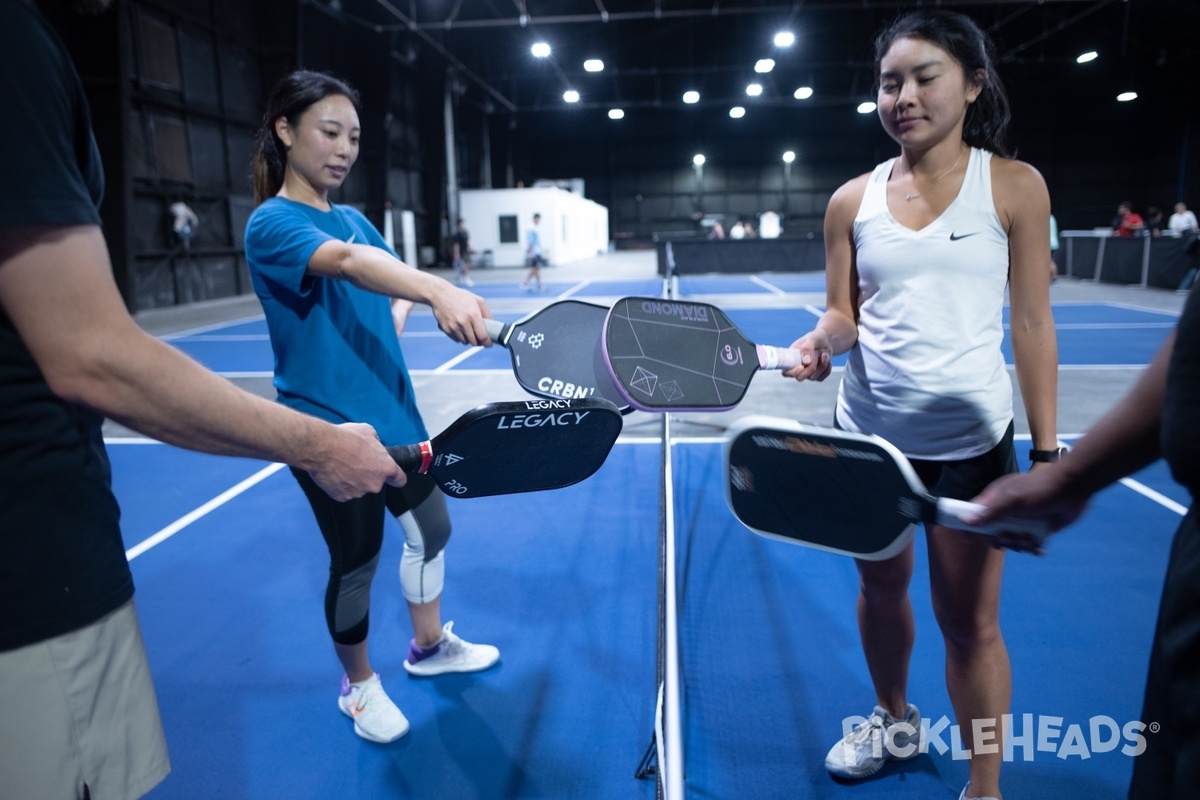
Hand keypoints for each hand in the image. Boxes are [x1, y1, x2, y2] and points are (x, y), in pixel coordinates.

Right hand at [308, 422, 405, 501]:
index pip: (399, 479)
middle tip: (355, 461)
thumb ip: (376, 443)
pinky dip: (340, 485)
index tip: (393, 477)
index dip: (396, 477)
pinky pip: (344, 491)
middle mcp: (374, 484)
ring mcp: (358, 492)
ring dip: (353, 479)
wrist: (322, 448)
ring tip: (342, 465)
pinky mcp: (342, 497)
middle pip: (375, 482)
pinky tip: (334, 472)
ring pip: (359, 487)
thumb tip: (374, 445)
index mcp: (386, 468)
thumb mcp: (368, 432)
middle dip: (367, 474)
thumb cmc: (346, 438)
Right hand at [429, 281, 491, 345]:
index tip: (489, 344)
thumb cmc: (460, 296)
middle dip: (478, 342)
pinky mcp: (446, 329)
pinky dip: (460, 337)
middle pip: (474, 342)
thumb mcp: (477, 300)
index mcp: (473, 315)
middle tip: (480, 338)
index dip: (487, 343)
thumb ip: (487, 313)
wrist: (440, 295)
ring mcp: (453, 327)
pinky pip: (456, 339)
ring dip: (469, 340)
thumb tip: (493, 324)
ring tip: (469, 332)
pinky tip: (461, 330)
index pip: (483, 336)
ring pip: (465, 342)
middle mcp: (463, 323)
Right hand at [782, 330, 833, 381]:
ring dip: (821, 365)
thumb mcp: (812, 338)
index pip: (786, 372)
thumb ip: (808, 348)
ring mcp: (807, 373)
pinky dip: (827, 368)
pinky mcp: (817, 376)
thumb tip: (806, 362)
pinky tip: (827, 359)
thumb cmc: (816, 338)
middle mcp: (797, 367)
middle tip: (817, 355)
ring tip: (824, 353)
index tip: (802, 366)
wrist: (827, 340)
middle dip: (811, 368)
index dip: (792, 372)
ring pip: (812, 378)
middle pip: (800, 377)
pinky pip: (821, 378)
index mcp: (791, 358)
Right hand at [964, 468, 1088, 553]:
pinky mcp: (1036, 531)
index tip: (971, 539)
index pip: (973, 515)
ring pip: (1010, 542)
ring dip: (1020, 545)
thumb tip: (965, 521)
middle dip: (1002, 539)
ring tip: (1031, 539)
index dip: (970, 527)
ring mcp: (1021, 522)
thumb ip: (990, 511)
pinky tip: (1039, 547)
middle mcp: (1005, 512)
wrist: (1073, 490)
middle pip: (991, 534)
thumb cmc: (1039, 489)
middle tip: (1013, 536)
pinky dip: (1032, 548)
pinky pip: (1028, 546)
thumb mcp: (1012, 498)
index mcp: (995, 500)